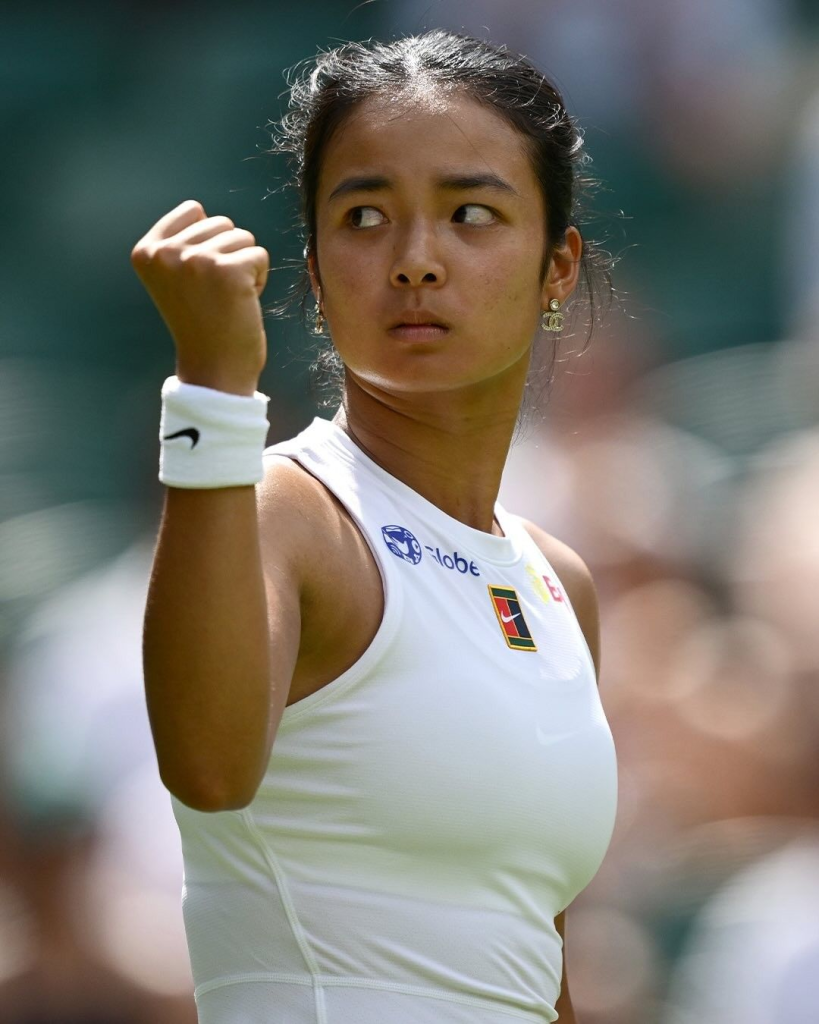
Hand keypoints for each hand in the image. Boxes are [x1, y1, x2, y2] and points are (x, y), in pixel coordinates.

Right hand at [131, 199, 269, 394]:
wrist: (214, 370)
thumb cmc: (202, 323)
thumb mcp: (175, 277)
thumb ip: (180, 243)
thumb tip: (201, 211)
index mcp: (146, 251)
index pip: (192, 209)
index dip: (208, 242)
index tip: (198, 280)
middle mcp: (166, 252)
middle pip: (220, 222)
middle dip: (227, 255)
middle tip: (215, 294)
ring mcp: (196, 260)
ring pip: (243, 237)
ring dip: (244, 268)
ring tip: (227, 299)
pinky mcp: (228, 271)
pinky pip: (259, 255)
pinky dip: (258, 280)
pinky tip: (241, 304)